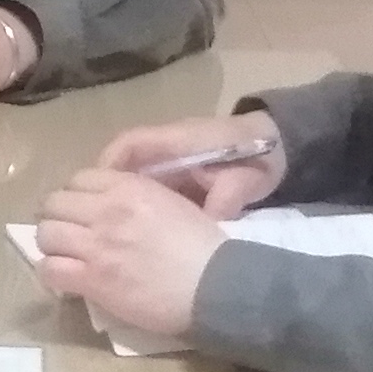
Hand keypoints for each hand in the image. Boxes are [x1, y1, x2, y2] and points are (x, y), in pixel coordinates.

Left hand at [29, 167, 233, 344]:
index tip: (81, 211)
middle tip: (67, 234)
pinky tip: (64, 280)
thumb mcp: (172, 203)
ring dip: (52, 245)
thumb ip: (138, 196)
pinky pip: (50, 269)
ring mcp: (98, 245)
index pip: (79, 178)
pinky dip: (51, 274)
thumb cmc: (203, 246)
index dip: (75, 195)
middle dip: (57, 217)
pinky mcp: (94, 278)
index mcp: (130, 187)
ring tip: (64, 256)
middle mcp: (108, 210)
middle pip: (55, 203)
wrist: (215, 285)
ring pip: (47, 234)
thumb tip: (111, 205)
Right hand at [90, 111, 284, 219]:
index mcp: (178, 140)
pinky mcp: (176, 176)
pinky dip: (137, 205)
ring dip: (118, 200)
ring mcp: (169, 161)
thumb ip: (227, 198)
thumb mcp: (245, 180)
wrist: (277, 147)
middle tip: (95, 220)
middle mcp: (166, 147)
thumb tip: (210, 221)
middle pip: (121, 164)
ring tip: (109, 230)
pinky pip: (146, 188)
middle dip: (104, 190)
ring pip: (131, 178)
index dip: (109, 167)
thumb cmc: (257, 159)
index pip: (129, 145)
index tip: (100, 194)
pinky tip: (135, 231)